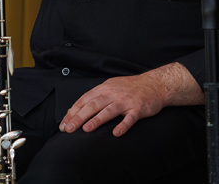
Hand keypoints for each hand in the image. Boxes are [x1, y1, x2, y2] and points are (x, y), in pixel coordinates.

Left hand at [59, 64, 201, 136]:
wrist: (155, 84)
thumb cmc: (131, 87)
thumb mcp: (112, 86)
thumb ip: (96, 96)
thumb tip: (77, 109)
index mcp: (106, 88)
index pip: (85, 99)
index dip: (73, 111)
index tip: (64, 123)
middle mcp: (114, 93)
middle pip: (94, 105)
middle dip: (79, 117)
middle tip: (68, 128)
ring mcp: (126, 101)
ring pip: (109, 110)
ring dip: (97, 120)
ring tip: (86, 129)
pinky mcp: (138, 108)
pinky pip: (130, 118)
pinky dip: (123, 125)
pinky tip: (116, 133)